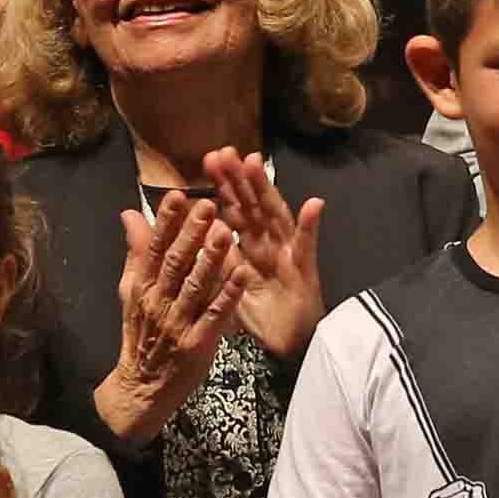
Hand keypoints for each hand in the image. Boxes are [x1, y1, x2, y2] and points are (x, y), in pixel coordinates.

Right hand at [97, 194, 242, 440]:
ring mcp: (177, 324)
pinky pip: (215, 316)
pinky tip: (241, 274)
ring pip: (195, 287)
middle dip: (191, 234)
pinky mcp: (197, 344)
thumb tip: (129, 214)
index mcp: (142, 286)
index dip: (166, 222)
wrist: (141, 386)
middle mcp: (157, 302)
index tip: (177, 195)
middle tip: (208, 205)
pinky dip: (227, 295)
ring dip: (211, 260)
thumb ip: (136, 252)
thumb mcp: (131, 291)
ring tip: (226, 232)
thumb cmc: (141, 332)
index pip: (153, 248)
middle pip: (175, 263)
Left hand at [201, 148, 328, 364]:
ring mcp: (288, 253)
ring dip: (266, 189)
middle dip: (238, 178)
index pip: (234, 209)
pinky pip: (306, 246)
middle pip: (252, 204)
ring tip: (255, 162)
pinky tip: (313, 204)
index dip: (223, 185)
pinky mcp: (304, 271)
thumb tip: (185, 227)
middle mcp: (268, 242)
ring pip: (275, 215)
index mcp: (249, 245)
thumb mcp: (225, 283)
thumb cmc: (258, 314)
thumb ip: (209, 253)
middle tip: (224, 151)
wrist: (285, 346)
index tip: (209, 160)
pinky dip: (310, 226)